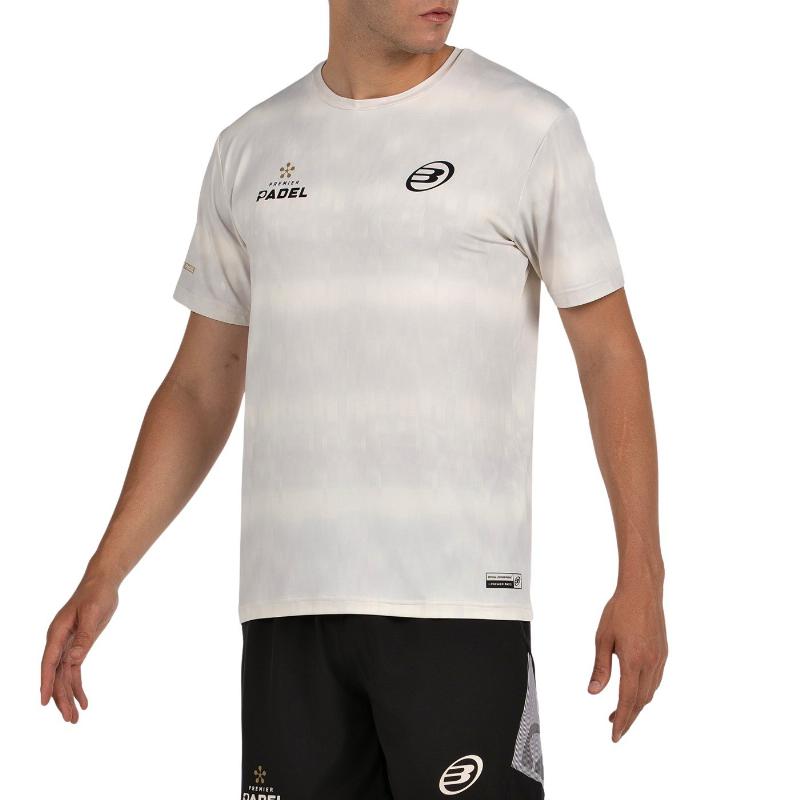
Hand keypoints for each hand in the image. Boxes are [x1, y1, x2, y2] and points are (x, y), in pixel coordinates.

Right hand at [40, 573, 118, 722]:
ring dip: (69, 696)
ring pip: (65, 676)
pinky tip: (83, 701)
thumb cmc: (96, 595)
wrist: (102, 583)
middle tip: (69, 719)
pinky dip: (77, 686)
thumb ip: (84, 638)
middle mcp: (59, 641)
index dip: (46, 683)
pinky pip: (74, 670)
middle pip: (57, 674)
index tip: (44, 702)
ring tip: (74, 718)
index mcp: (58, 633)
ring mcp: (67, 645)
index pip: (49, 662)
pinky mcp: (78, 646)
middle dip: (61, 697)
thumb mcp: (93, 614)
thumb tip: (72, 660)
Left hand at [588, 585, 666, 741]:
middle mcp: (650, 663)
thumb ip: (600, 667)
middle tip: (616, 729)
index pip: (627, 699)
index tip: (614, 735)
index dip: (621, 720)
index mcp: (633, 660)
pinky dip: (645, 692)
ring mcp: (659, 659)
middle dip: (629, 718)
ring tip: (621, 713)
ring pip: (650, 692)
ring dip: (637, 706)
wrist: (643, 591)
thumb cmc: (620, 610)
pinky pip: (655, 680)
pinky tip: (635, 692)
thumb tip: (594, 691)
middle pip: (641, 701)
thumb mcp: (603, 638)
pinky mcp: (663, 654)